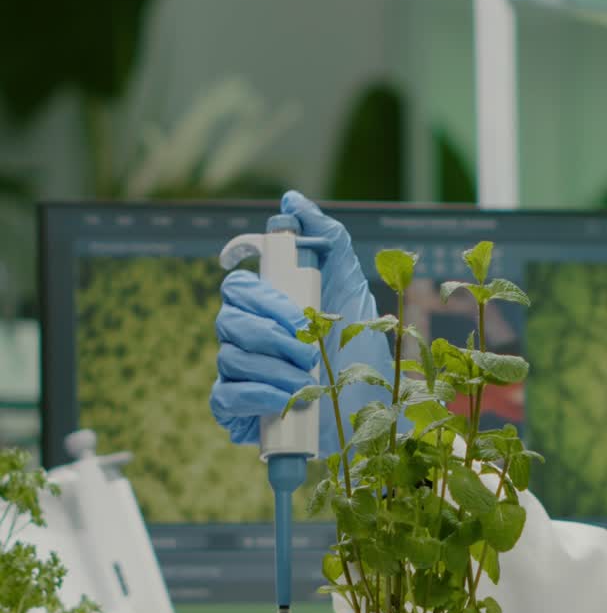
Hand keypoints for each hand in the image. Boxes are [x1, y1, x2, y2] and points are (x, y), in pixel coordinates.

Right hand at [211, 191, 392, 453]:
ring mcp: (239, 373)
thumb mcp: (354, 289)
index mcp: (267, 306)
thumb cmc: (362, 350)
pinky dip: (255, 396)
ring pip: (229, 357)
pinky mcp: (237, 411)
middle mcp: (247, 337)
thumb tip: (292, 201)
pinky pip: (225, 397)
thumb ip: (328, 238)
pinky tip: (285, 399)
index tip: (286, 302)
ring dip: (271, 367)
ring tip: (308, 380)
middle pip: (228, 320)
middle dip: (270, 333)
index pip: (239, 286)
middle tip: (309, 349)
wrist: (374, 411)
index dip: (256, 291)